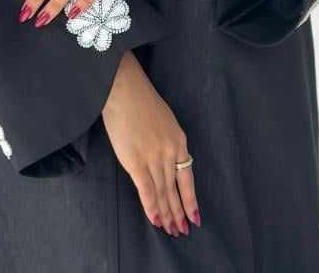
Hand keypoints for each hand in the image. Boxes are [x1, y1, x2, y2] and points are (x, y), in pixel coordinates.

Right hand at [102, 50, 199, 235]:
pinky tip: (156, 220)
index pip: (187, 177)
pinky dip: (152, 207)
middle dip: (180, 212)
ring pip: (163, 193)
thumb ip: (166, 139)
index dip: (190, 199)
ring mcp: (154, 158)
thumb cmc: (139, 99)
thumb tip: (164, 158)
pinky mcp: (136, 161)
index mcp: (178, 140)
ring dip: (168, 214)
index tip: (195, 217)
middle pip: (175, 189)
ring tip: (172, 230)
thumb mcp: (164, 119)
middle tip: (183, 231)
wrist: (124, 88)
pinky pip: (147, 190)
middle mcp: (169, 152)